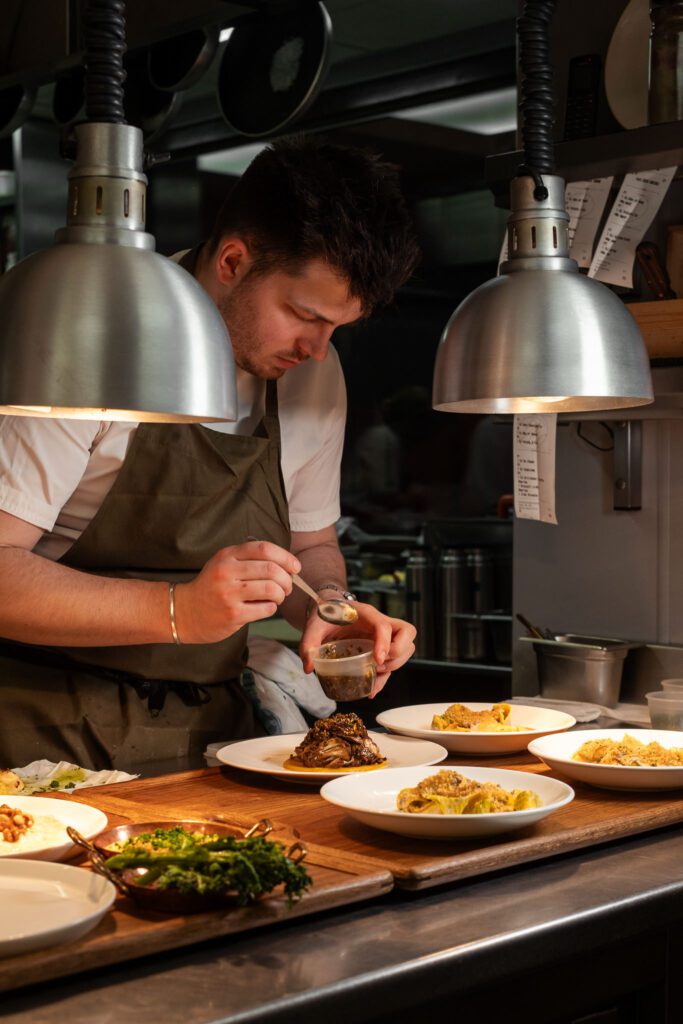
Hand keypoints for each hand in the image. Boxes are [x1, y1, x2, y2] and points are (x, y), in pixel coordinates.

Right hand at [174, 540, 299, 643]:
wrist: (185, 612)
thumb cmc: (212, 587)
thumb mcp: (225, 564)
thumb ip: (250, 559)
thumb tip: (288, 564)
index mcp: (227, 555)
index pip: (264, 549)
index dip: (286, 557)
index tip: (295, 567)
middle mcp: (226, 571)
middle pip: (271, 569)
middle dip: (287, 579)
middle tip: (287, 587)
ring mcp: (228, 594)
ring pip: (271, 589)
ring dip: (281, 594)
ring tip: (277, 597)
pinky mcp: (232, 614)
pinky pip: (266, 608)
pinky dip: (272, 608)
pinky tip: (264, 607)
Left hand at [300, 601, 415, 696]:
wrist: (328, 611)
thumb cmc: (324, 615)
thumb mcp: (313, 627)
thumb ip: (309, 644)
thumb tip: (309, 667)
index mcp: (367, 614)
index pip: (385, 626)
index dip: (385, 643)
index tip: (377, 660)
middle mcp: (380, 623)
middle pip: (407, 633)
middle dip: (397, 653)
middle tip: (378, 665)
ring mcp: (384, 636)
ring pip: (407, 646)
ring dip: (396, 663)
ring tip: (375, 673)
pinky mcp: (381, 647)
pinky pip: (393, 662)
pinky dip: (386, 677)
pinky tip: (372, 690)